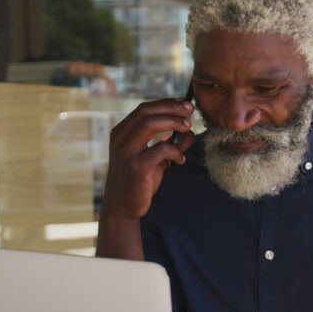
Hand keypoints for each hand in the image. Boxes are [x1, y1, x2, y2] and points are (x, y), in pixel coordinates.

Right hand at [101, 99, 196, 219]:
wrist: (122, 208)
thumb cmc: (139, 181)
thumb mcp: (153, 158)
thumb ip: (168, 143)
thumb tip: (190, 130)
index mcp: (121, 133)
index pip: (144, 109)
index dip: (166, 103)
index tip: (185, 104)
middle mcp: (120, 139)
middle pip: (147, 112)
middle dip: (172, 108)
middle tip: (191, 112)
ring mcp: (126, 152)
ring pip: (150, 124)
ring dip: (174, 123)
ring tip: (188, 129)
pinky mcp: (135, 167)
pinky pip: (160, 149)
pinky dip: (175, 151)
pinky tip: (180, 160)